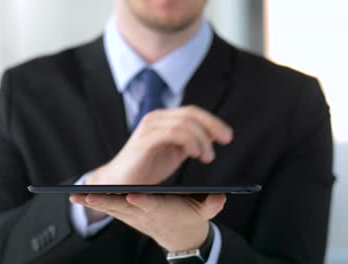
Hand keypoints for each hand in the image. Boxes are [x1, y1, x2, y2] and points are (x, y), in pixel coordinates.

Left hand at [69, 193, 225, 251]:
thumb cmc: (192, 218)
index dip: (143, 201)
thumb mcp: (205, 211)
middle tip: (89, 196)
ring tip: (76, 195)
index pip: (153, 206)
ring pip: (112, 208)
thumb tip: (220, 197)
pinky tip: (79, 196)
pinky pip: (109, 208)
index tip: (132, 194)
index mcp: (164, 211)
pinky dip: (94, 203)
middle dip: (107, 202)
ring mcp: (134, 216)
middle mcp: (146, 215)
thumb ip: (212, 204)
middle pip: (125, 208)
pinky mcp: (127, 214)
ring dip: (94, 203)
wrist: (181, 238)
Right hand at [86, 105, 232, 184]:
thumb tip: (210, 137)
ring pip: (185, 123)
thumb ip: (188, 142)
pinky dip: (190, 141)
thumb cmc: (146, 169)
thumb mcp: (173, 153)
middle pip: (191, 113)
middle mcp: (156, 119)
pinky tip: (196, 154)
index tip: (228, 136)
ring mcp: (150, 128)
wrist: (120, 184)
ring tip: (208, 157)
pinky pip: (174, 132)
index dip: (212, 122)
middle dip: (213, 126)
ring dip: (202, 139)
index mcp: (163, 120)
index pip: (192, 112)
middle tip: (226, 140)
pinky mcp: (146, 139)